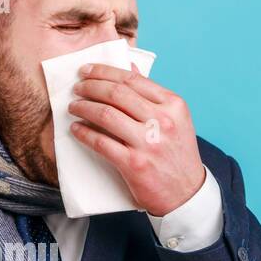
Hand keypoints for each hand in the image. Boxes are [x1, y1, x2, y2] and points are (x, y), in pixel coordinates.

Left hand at [68, 63, 205, 215]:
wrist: (186, 193)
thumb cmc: (177, 154)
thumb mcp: (175, 119)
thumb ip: (152, 94)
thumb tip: (129, 67)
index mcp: (173, 104)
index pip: (132, 78)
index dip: (104, 71)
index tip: (87, 70)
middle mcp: (162, 120)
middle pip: (116, 93)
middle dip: (90, 87)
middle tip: (77, 88)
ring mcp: (148, 142)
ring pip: (106, 114)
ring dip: (83, 107)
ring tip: (74, 107)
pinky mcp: (134, 164)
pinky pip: (101, 142)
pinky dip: (84, 133)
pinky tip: (76, 129)